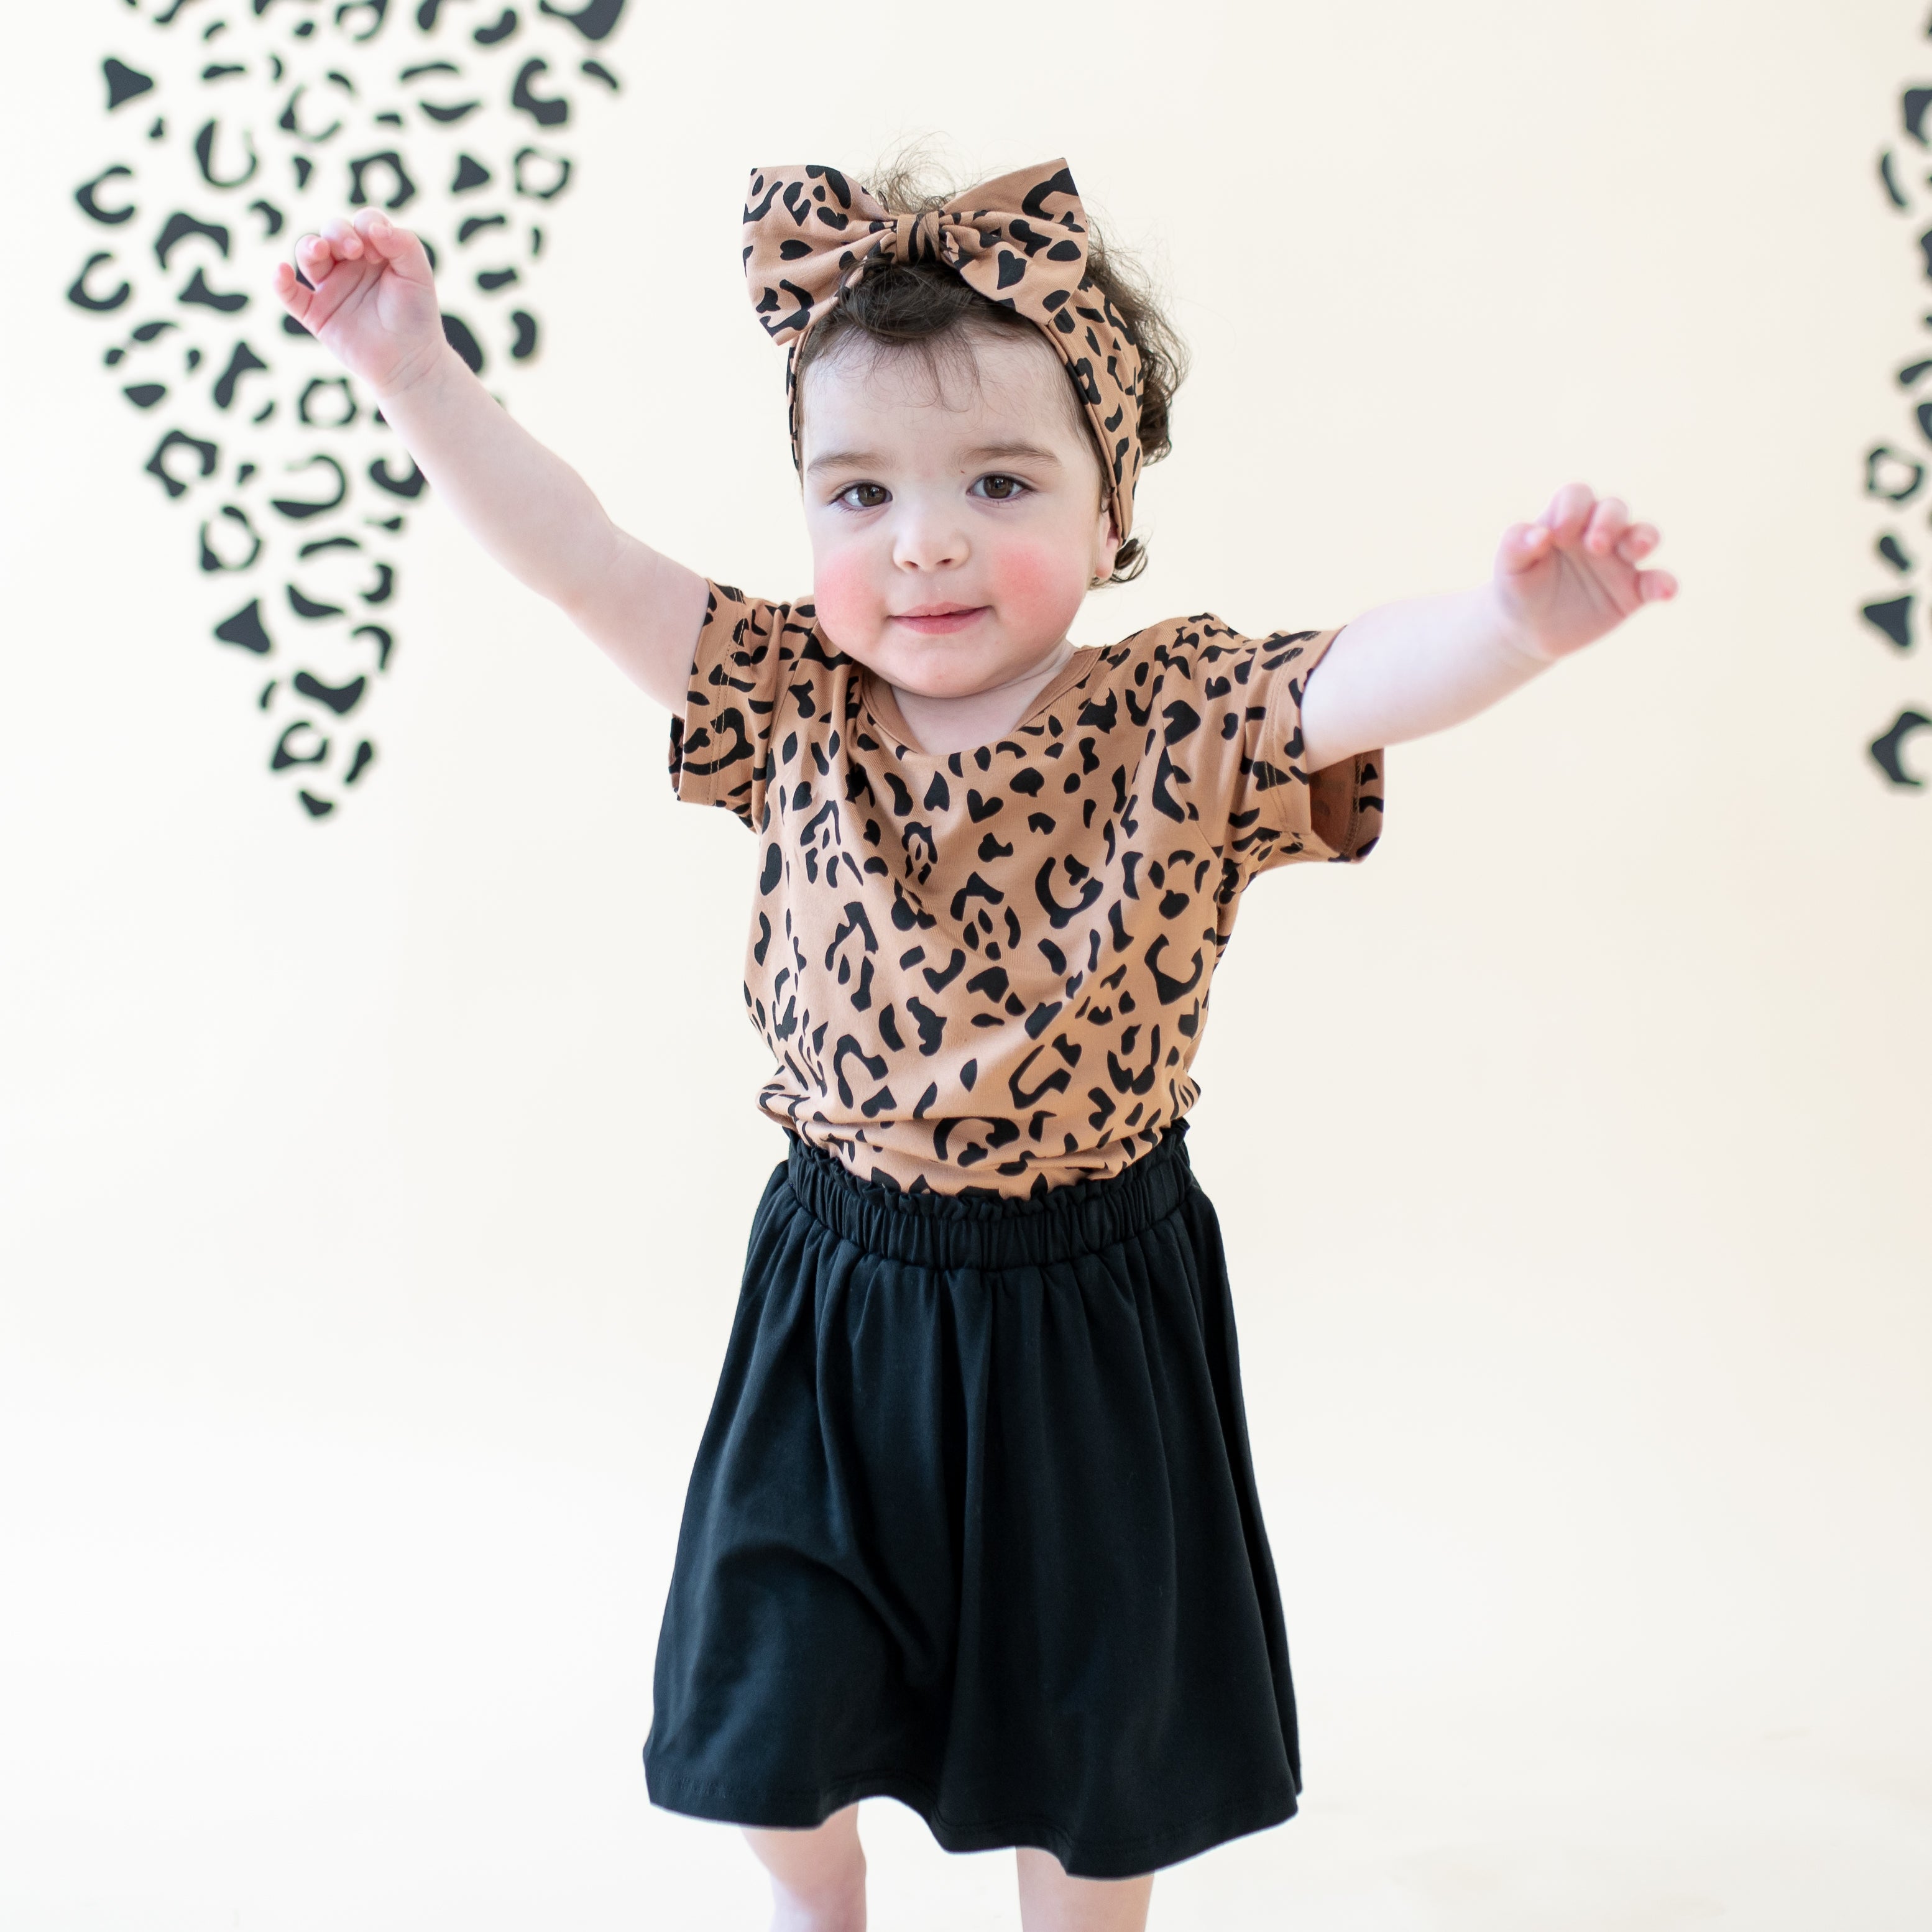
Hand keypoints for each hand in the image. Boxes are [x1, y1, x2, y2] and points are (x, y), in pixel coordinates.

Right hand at [272, 208, 449, 400]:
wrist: (410, 362)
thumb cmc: (417, 316)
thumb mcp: (418, 275)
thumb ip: (404, 244)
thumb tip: (374, 227)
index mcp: (375, 251)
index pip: (362, 223)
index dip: (367, 228)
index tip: (381, 252)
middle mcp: (350, 265)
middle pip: (332, 232)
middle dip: (338, 233)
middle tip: (355, 250)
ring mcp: (331, 287)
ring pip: (308, 254)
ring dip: (310, 247)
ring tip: (320, 250)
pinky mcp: (316, 313)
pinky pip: (290, 294)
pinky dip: (280, 282)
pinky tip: (281, 271)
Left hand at [1493, 483, 1677, 662]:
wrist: (1526, 631)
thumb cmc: (1517, 589)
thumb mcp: (1508, 568)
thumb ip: (1515, 545)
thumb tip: (1539, 534)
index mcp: (1566, 520)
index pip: (1577, 497)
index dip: (1572, 509)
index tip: (1557, 537)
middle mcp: (1597, 533)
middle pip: (1614, 509)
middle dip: (1609, 520)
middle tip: (1595, 545)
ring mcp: (1618, 561)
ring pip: (1643, 535)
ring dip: (1643, 537)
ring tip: (1635, 549)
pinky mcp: (1632, 592)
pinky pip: (1655, 582)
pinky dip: (1664, 583)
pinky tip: (1664, 591)